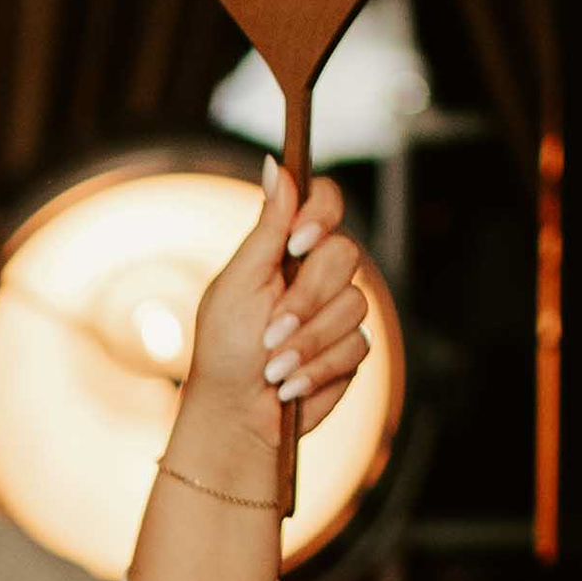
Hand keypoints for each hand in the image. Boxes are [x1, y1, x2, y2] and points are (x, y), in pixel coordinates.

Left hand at [185, 170, 373, 438]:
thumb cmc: (224, 350)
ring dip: (308, 343)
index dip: (320, 215)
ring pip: (355, 305)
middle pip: (345, 255)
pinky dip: (318, 369)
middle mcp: (316, 274)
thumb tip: (276, 164)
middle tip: (270, 332)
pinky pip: (357, 346)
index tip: (298, 243)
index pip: (326, 202)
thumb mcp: (238, 284)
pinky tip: (289, 386)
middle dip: (306, 299)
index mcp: (286, 249)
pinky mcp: (350, 350)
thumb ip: (266, 228)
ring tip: (272, 369)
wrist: (236, 416)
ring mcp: (336, 311)